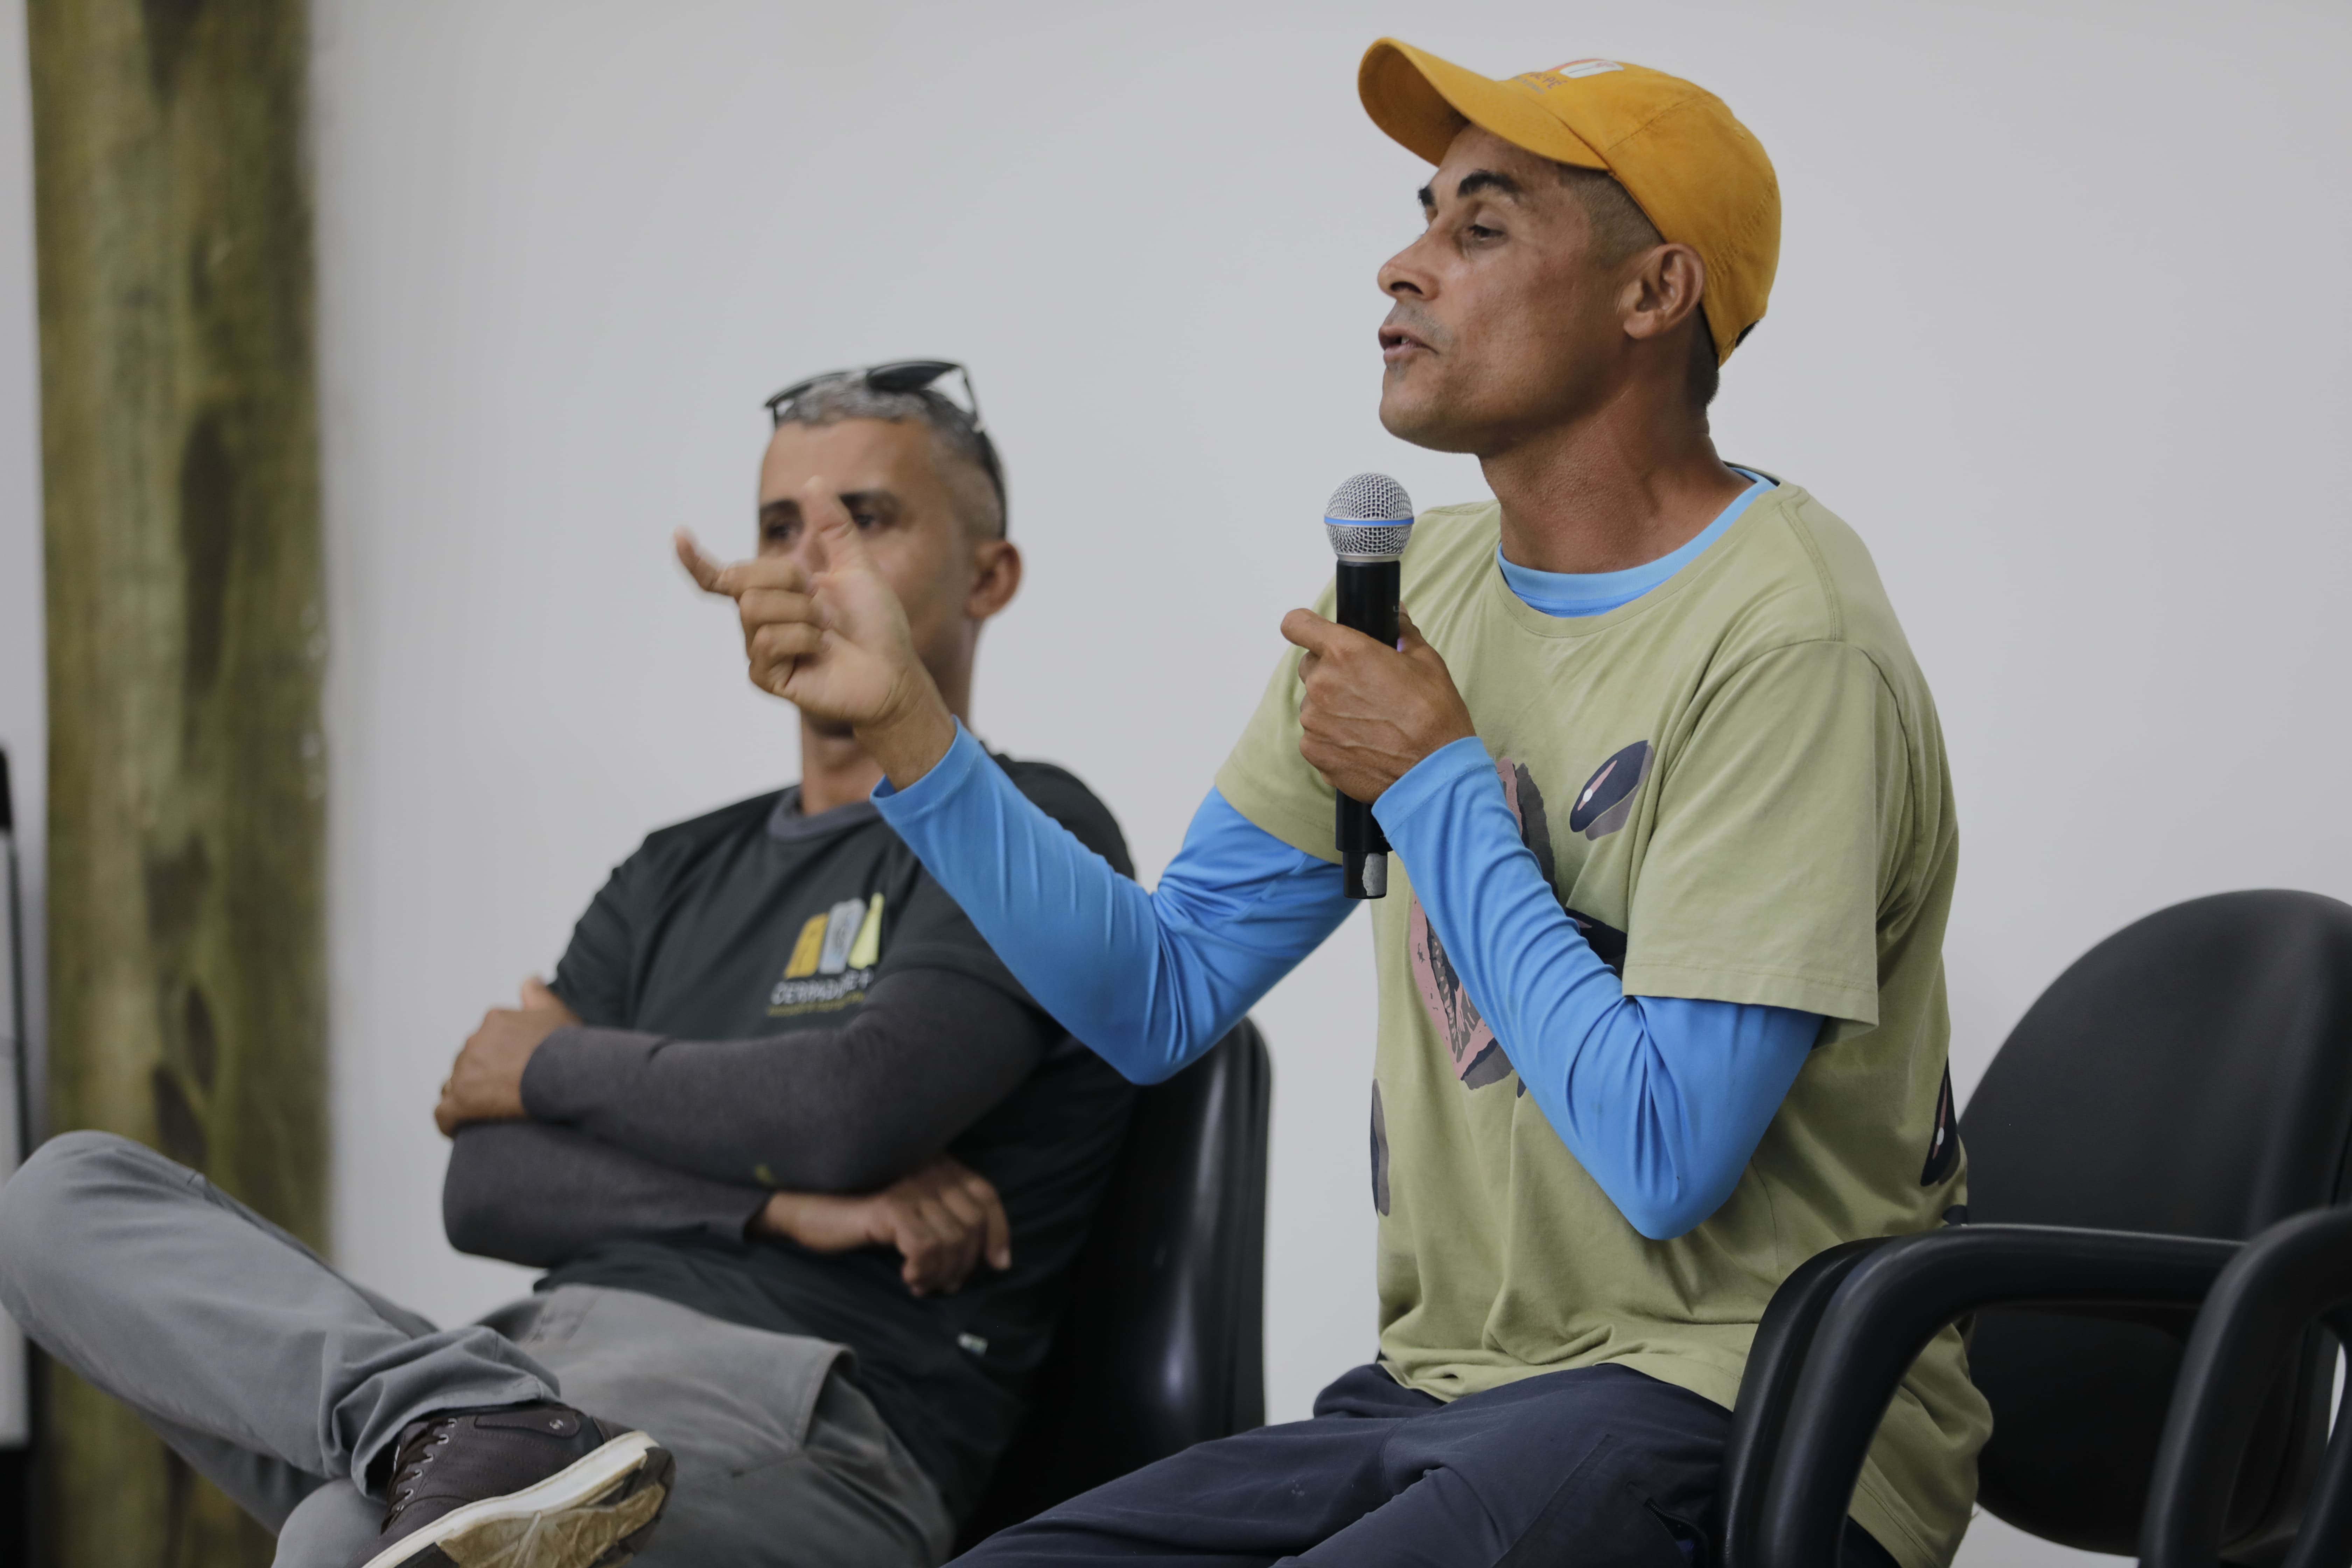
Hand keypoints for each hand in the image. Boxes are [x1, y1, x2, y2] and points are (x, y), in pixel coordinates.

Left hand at [433, 978, 578, 1136]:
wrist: (570, 1076)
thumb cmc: (567, 1048)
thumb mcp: (556, 1012)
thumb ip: (537, 994)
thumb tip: (528, 980)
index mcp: (494, 1021)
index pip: (483, 1040)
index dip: (496, 1059)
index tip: (511, 1072)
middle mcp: (475, 1041)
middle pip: (468, 1062)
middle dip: (481, 1077)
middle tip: (505, 1094)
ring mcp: (466, 1071)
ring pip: (454, 1086)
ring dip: (467, 1097)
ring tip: (488, 1113)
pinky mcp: (461, 1100)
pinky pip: (444, 1114)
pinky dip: (451, 1123)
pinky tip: (462, 1130)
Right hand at [675, 481, 956, 784]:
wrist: (893, 672)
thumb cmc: (876, 624)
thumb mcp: (856, 565)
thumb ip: (833, 526)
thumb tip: (812, 481)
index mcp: (774, 594)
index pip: (721, 578)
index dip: (696, 560)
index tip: (680, 535)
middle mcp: (760, 622)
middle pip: (742, 582)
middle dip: (788, 579)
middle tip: (821, 601)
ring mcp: (760, 651)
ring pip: (754, 609)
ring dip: (801, 613)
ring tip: (826, 629)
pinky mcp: (766, 677)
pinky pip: (768, 641)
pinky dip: (804, 639)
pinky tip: (822, 650)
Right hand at [752, 1155, 1011, 1296]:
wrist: (809, 1207)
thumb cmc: (860, 1215)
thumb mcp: (910, 1213)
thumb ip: (943, 1220)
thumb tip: (984, 1259)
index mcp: (938, 1167)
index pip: (986, 1196)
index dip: (998, 1231)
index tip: (997, 1264)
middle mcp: (929, 1170)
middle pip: (972, 1223)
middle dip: (963, 1263)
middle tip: (941, 1284)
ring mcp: (910, 1186)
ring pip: (952, 1238)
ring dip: (941, 1272)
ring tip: (921, 1283)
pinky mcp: (890, 1206)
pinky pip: (926, 1246)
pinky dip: (923, 1269)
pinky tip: (907, 1278)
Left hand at [1282, 605, 1475, 802]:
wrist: (1433, 773)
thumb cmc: (1434, 717)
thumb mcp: (1426, 662)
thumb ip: (1402, 633)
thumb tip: (1396, 614)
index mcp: (1345, 652)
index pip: (1297, 624)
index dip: (1304, 626)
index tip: (1314, 634)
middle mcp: (1322, 684)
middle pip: (1310, 666)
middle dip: (1331, 671)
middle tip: (1364, 688)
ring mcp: (1314, 720)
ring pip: (1314, 703)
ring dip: (1332, 707)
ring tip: (1369, 722)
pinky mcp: (1313, 751)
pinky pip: (1315, 735)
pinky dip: (1332, 737)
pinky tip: (1362, 743)